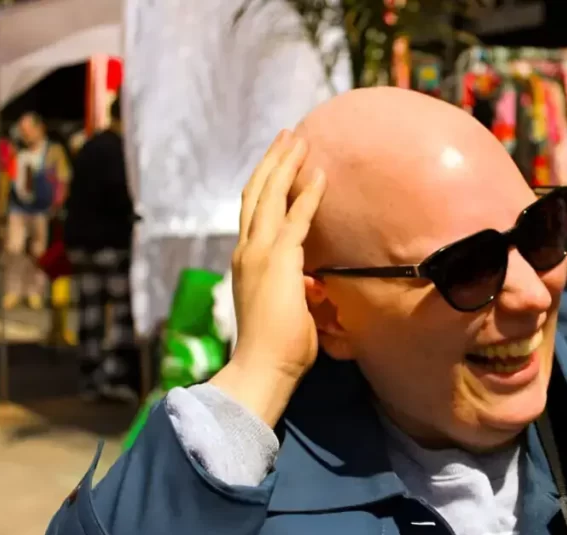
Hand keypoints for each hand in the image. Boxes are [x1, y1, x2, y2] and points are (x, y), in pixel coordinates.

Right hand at [213, 131, 326, 426]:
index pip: (255, 212)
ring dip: (286, 165)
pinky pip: (296, 218)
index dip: (266, 183)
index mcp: (247, 260)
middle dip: (273, 162)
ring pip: (270, 196)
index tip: (280, 162)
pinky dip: (308, 194)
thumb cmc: (278, 349)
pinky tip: (319, 174)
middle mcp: (247, 250)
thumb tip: (313, 285)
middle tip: (288, 136)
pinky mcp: (279, 261)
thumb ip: (297, 290)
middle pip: (257, 193)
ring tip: (299, 140)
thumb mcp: (288, 309)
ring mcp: (259, 253)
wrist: (262, 367)